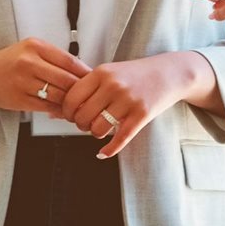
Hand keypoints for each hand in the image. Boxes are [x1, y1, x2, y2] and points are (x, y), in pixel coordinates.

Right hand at [0, 38, 83, 119]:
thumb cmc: (8, 62)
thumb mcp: (29, 50)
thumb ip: (54, 59)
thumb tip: (83, 72)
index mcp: (35, 46)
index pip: (70, 61)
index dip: (86, 73)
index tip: (95, 80)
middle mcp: (29, 62)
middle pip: (67, 79)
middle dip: (81, 91)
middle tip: (91, 97)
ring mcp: (23, 81)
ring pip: (59, 95)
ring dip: (72, 103)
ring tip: (79, 106)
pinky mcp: (19, 99)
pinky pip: (47, 107)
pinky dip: (59, 111)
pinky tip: (63, 112)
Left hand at [59, 53, 202, 157]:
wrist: (168, 73)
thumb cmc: (133, 74)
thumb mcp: (108, 72)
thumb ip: (86, 88)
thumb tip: (55, 111)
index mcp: (100, 73)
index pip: (71, 98)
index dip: (67, 112)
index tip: (70, 115)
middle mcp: (112, 85)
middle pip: (82, 116)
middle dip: (80, 125)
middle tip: (85, 124)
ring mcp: (128, 100)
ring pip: (98, 128)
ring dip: (95, 134)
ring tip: (99, 129)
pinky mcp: (142, 115)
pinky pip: (120, 139)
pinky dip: (108, 150)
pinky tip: (102, 153)